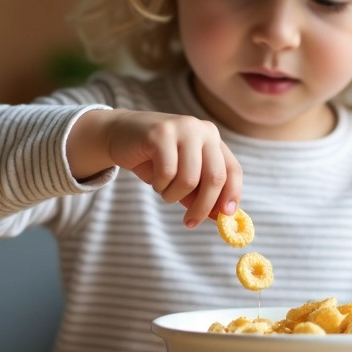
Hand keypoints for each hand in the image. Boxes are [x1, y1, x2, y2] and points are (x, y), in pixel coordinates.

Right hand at [70, 110, 241, 227]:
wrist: (119, 134)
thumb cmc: (154, 159)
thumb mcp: (182, 177)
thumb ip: (201, 194)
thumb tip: (221, 218)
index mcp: (213, 138)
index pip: (233, 170)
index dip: (232, 195)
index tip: (226, 217)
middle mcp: (202, 130)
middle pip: (215, 177)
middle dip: (203, 206)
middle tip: (190, 222)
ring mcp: (182, 128)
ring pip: (189, 179)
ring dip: (174, 195)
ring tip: (164, 190)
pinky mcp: (161, 133)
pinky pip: (168, 173)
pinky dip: (160, 185)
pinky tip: (155, 180)